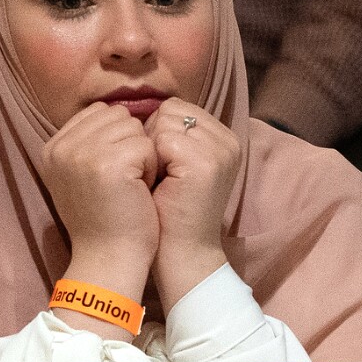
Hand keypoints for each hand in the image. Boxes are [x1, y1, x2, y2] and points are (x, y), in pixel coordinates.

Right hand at [37, 102, 159, 334]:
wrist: (108, 258)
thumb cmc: (103, 218)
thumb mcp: (80, 176)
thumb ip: (89, 142)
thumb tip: (118, 112)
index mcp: (52, 147)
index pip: (98, 112)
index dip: (117, 138)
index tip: (111, 173)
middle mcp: (61, 147)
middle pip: (117, 115)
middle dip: (130, 143)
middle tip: (124, 181)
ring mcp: (82, 154)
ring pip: (133, 127)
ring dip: (142, 154)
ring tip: (130, 185)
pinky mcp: (109, 163)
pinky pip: (146, 144)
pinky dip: (151, 166)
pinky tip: (140, 191)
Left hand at [144, 99, 240, 306]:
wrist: (182, 254)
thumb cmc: (169, 211)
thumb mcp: (175, 165)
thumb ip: (169, 134)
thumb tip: (133, 109)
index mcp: (223, 137)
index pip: (178, 108)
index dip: (157, 131)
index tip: (158, 165)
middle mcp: (228, 139)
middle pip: (172, 109)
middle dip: (153, 136)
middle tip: (157, 174)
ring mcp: (220, 149)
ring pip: (166, 121)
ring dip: (150, 147)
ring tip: (158, 178)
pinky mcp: (206, 162)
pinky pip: (163, 138)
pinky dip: (152, 159)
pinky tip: (157, 183)